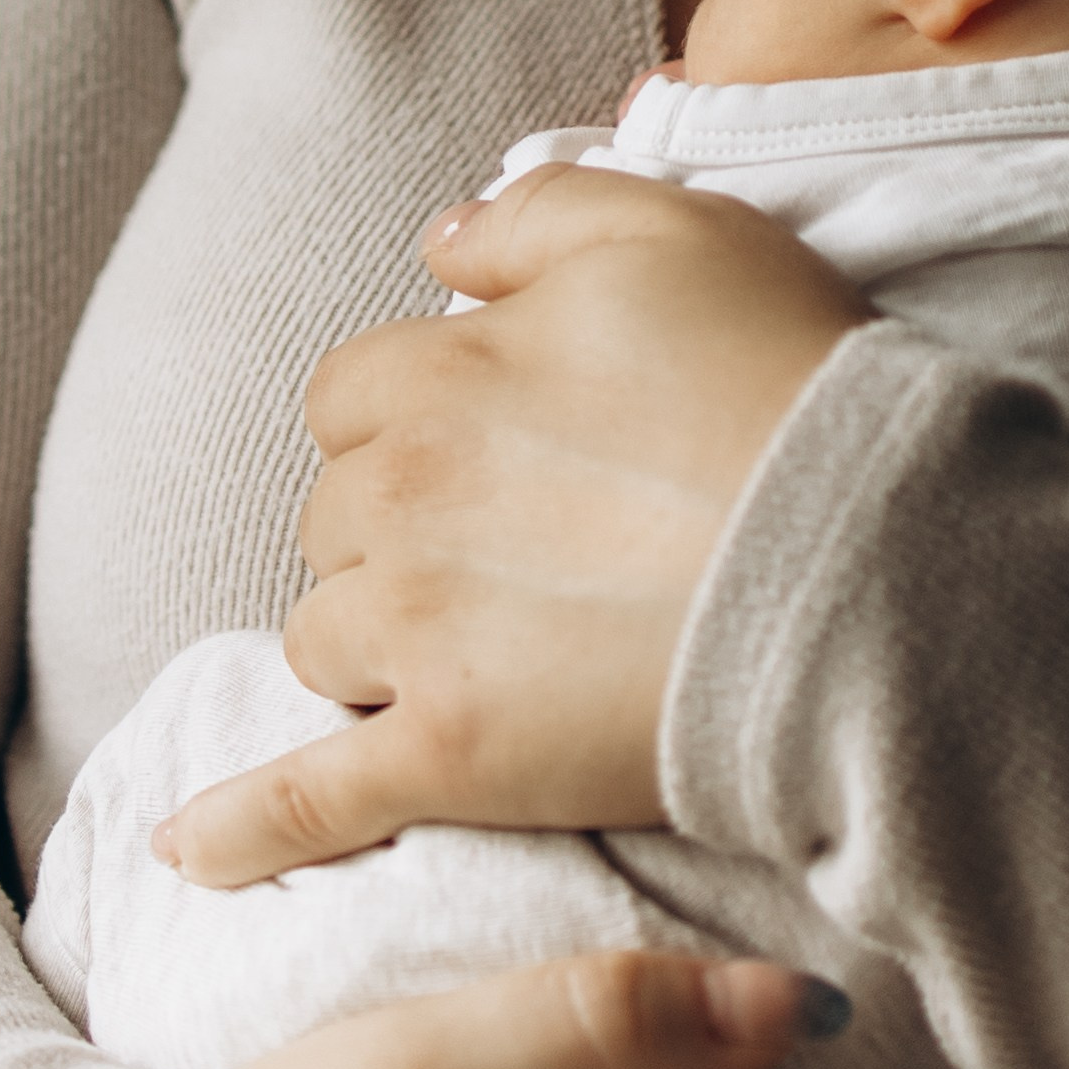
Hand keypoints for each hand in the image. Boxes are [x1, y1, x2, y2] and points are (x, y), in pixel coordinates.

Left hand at [163, 166, 870, 887]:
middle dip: (403, 532)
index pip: (354, 393)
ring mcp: (417, 635)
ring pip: (327, 639)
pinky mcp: (450, 757)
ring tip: (486, 660)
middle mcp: (401, 494)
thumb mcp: (672, 231)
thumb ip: (534, 217)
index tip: (505, 450)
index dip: (422, 418)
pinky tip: (194, 851)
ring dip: (376, 648)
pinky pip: (310, 800)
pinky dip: (243, 828)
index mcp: (438, 373)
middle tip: (526, 553)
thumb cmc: (791, 387)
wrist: (873, 566)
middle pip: (337, 516)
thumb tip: (438, 244)